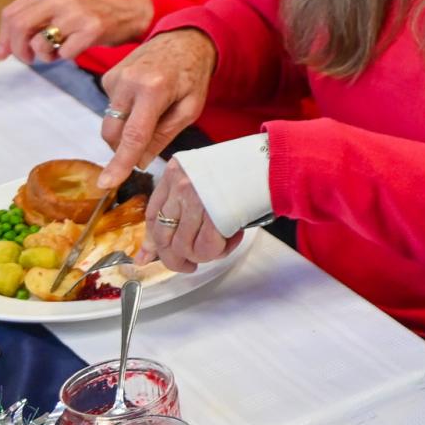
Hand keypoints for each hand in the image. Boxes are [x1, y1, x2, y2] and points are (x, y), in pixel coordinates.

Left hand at [0, 0, 153, 64]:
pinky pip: (64, 53)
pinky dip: (65, 57)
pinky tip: (74, 49)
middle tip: (27, 59)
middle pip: (20, 26)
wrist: (133, 7)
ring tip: (56, 52)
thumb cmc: (94, 9)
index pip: (11, 13)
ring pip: (40, 43)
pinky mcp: (92, 30)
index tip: (4, 54)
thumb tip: (6, 46)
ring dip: (43, 56)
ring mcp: (76, 13)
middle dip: (17, 49)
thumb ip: (37, 16)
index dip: (4, 37)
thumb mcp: (63, 2)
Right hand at [97, 28, 216, 188]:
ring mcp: (114, 77)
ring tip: (152, 114)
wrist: (183, 39)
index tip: (106, 183)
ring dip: (125, 130)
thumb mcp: (190, 109)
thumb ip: (164, 135)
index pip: (132, 135)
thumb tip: (139, 161)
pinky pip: (111, 108)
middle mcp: (128, 81)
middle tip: (144, 149)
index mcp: (153, 89)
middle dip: (123, 150)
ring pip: (109, 122)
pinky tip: (143, 101)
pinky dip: (125, 113)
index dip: (120, 163)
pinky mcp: (108, 76)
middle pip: (113, 132)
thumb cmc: (192, 74)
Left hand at [138, 157, 242, 271]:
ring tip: (220, 245)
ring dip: (202, 255)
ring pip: (184, 247)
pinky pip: (207, 249)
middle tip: (188, 265)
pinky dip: (219, 252)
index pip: (151, 214)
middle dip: (175, 259)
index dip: (152, 241)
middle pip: (164, 236)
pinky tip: (232, 238)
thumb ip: (182, 204)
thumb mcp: (206, 178)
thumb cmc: (245, 168)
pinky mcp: (215, 215)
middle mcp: (181, 183)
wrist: (274, 160)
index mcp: (175, 170)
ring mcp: (196, 199)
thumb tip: (155, 247)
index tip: (150, 256)